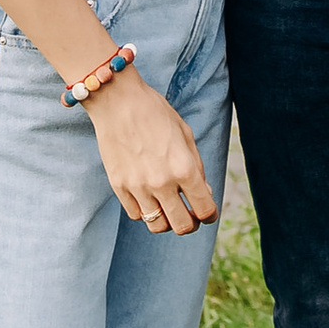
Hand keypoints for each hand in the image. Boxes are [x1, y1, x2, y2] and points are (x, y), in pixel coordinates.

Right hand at [87, 73, 218, 232]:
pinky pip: (136, 215)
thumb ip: (197, 167)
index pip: (205, 210)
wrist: (118, 101)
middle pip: (182, 226)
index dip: (210, 215)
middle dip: (190, 224)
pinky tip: (148, 197)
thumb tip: (205, 192)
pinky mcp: (119, 186)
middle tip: (189, 215)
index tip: (208, 212)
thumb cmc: (155, 113)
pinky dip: (145, 211)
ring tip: (168, 207)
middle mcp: (162, 182)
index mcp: (184, 168)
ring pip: (157, 226)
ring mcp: (138, 187)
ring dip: (167, 220)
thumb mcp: (185, 135)